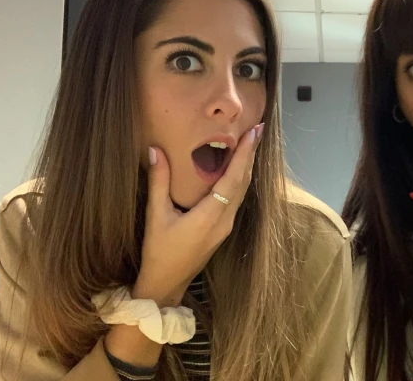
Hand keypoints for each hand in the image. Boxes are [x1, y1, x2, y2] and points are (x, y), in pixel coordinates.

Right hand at [133, 123, 263, 306]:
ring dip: (247, 166)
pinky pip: (237, 198)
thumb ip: (158, 183)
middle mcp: (224, 220)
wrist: (166, 283)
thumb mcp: (155, 216)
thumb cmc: (159, 252)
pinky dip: (240, 178)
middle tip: (257, 129)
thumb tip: (156, 151)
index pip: (233, 179)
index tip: (253, 133)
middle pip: (243, 182)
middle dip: (251, 155)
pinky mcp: (223, 228)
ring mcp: (226, 225)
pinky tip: (238, 167)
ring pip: (242, 190)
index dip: (244, 155)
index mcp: (210, 216)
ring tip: (251, 142)